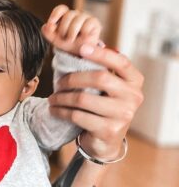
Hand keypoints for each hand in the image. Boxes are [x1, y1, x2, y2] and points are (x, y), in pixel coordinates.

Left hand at [42, 4, 101, 55]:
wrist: (81, 53)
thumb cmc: (69, 43)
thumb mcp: (55, 39)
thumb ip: (48, 32)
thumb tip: (45, 26)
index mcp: (66, 16)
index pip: (61, 9)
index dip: (55, 15)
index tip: (51, 24)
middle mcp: (76, 14)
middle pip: (69, 15)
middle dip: (64, 29)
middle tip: (64, 37)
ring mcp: (86, 17)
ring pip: (77, 20)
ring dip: (72, 33)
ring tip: (72, 39)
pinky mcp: (95, 22)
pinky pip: (87, 24)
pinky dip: (83, 33)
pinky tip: (83, 37)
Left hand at [49, 43, 143, 160]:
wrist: (105, 142)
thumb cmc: (102, 107)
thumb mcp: (107, 89)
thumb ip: (100, 69)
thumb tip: (79, 44)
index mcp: (135, 81)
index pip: (120, 62)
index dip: (101, 54)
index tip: (81, 48)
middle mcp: (133, 97)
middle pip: (99, 79)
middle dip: (72, 79)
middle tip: (57, 83)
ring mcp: (123, 115)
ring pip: (84, 99)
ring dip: (62, 97)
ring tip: (52, 98)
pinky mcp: (109, 130)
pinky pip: (78, 116)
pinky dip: (61, 111)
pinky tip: (54, 109)